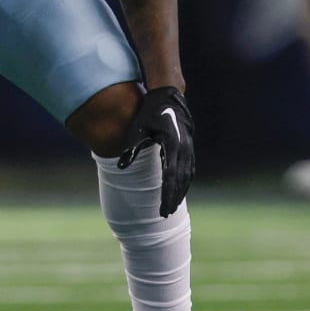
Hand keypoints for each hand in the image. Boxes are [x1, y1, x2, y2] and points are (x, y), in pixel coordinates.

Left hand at [117, 86, 194, 217]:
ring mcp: (189, 147)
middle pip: (180, 179)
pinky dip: (184, 183)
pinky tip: (178, 192)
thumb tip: (120, 166)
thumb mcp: (138, 128)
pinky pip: (189, 169)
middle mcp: (184, 146)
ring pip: (187, 175)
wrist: (168, 96)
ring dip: (180, 192)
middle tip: (165, 214)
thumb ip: (132, 147)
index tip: (161, 208)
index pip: (170, 174)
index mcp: (172, 142)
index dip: (166, 193)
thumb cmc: (150, 112)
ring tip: (171, 207)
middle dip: (173, 197)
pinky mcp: (189, 148)